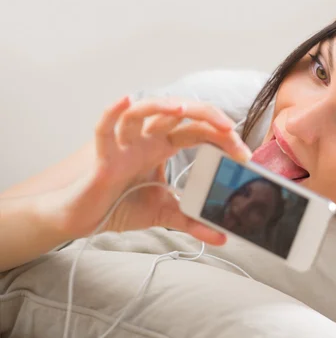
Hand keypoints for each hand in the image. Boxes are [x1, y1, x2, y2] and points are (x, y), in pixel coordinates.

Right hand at [47, 96, 250, 243]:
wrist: (89, 220)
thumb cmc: (123, 206)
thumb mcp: (167, 214)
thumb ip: (194, 222)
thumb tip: (223, 236)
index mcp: (163, 147)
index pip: (197, 131)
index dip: (222, 137)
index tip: (244, 154)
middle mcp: (146, 139)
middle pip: (176, 113)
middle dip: (205, 115)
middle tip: (229, 128)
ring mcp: (125, 144)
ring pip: (142, 112)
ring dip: (162, 106)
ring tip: (183, 109)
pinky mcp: (104, 156)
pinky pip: (105, 130)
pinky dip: (112, 113)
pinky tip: (125, 100)